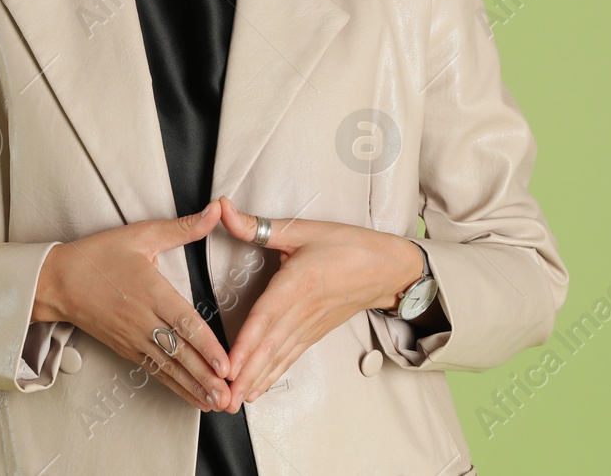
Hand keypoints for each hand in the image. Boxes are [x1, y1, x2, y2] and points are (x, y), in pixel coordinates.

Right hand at [33, 201, 233, 411]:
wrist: (56, 281)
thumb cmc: (98, 255)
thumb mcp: (141, 234)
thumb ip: (182, 227)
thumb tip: (215, 210)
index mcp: (150, 291)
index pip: (184, 322)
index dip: (206, 346)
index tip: (226, 364)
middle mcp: (142, 319)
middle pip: (179, 352)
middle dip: (206, 376)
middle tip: (229, 395)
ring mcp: (132, 338)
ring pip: (168, 367)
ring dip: (194, 387)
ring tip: (217, 402)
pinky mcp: (125, 348)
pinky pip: (154, 370)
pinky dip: (175, 386)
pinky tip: (193, 397)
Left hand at [214, 196, 424, 410]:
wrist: (388, 268)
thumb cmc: (347, 245)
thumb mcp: (302, 229)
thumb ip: (258, 225)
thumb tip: (222, 209)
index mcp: (297, 283)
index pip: (265, 318)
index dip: (245, 343)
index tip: (228, 366)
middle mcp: (303, 310)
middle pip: (269, 347)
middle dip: (245, 374)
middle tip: (224, 397)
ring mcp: (311, 325)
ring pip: (279, 357)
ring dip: (256, 380)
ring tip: (235, 401)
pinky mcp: (315, 333)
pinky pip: (291, 357)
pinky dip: (273, 375)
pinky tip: (258, 389)